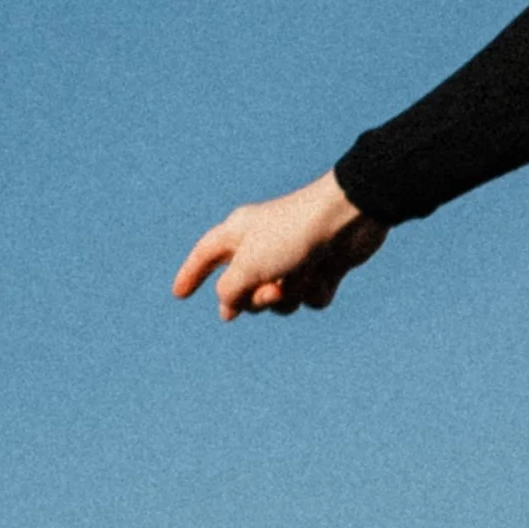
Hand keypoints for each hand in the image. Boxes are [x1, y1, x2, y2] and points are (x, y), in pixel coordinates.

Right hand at [174, 172, 385, 319]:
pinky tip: (328, 271)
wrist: (349, 218)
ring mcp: (294, 259)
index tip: (179, 295)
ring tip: (304, 274)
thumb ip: (230, 291)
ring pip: (281, 302)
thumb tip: (227, 309)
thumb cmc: (293, 235)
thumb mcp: (249, 265)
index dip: (191, 274)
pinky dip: (318, 291)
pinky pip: (311, 298)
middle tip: (273, 290)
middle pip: (246, 291)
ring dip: (291, 296)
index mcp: (239, 232)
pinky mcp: (322, 269)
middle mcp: (263, 245)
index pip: (205, 255)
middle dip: (258, 300)